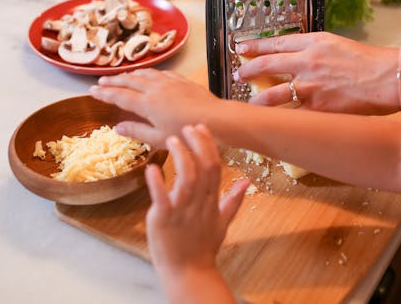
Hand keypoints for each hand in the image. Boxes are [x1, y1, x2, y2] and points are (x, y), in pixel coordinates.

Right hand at [90, 69, 223, 147]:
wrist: (215, 119)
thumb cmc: (186, 133)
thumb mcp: (159, 138)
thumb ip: (137, 131)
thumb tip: (117, 127)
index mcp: (146, 104)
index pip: (119, 96)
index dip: (104, 93)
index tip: (92, 91)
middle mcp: (155, 89)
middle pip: (129, 82)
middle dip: (113, 81)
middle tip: (101, 81)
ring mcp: (169, 83)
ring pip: (145, 74)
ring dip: (130, 74)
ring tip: (121, 76)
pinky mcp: (182, 81)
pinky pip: (161, 73)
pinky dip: (150, 73)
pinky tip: (150, 74)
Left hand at [145, 125, 249, 295]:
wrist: (188, 273)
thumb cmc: (203, 247)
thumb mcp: (222, 222)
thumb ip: (234, 200)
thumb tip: (248, 181)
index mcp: (211, 201)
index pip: (215, 167)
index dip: (209, 145)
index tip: (201, 128)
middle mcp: (199, 203)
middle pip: (204, 167)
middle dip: (198, 144)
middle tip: (188, 127)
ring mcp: (182, 211)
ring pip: (187, 178)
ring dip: (180, 156)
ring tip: (172, 140)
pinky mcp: (164, 219)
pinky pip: (162, 198)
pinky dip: (157, 182)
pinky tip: (152, 168)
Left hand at [236, 32, 400, 113]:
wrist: (387, 77)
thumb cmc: (368, 62)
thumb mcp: (338, 44)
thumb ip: (315, 49)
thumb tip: (297, 56)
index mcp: (313, 43)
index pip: (275, 43)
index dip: (255, 46)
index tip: (241, 48)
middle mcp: (306, 62)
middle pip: (266, 66)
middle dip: (248, 71)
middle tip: (239, 75)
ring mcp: (310, 87)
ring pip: (271, 95)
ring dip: (257, 101)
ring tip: (251, 104)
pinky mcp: (317, 108)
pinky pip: (291, 116)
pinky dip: (281, 120)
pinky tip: (273, 123)